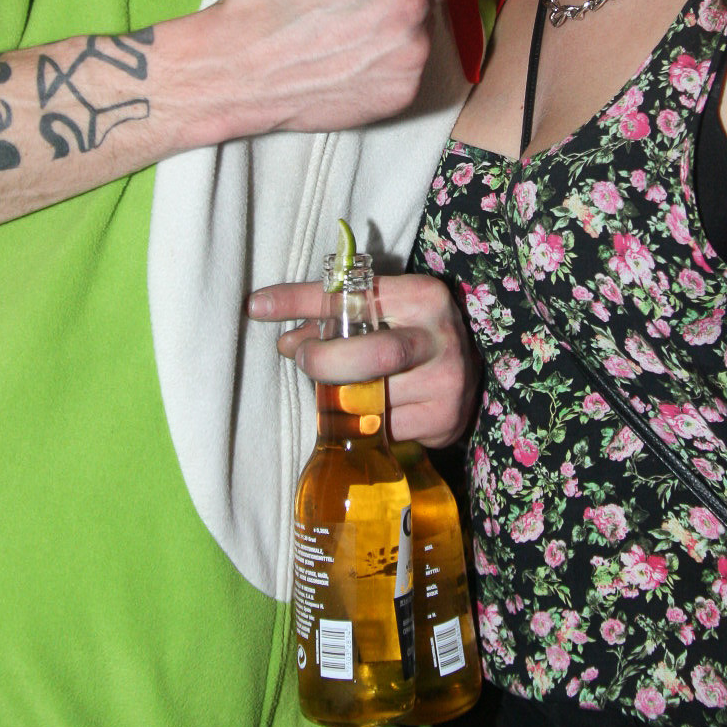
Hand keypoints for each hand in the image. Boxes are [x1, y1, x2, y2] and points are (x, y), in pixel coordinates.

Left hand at [248, 271, 480, 446]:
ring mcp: (445, 384)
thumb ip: (327, 310)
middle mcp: (439, 339)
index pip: (354, 297)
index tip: (260, 306)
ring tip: (336, 385)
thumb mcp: (377, 305)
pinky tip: (364, 409)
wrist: (466, 366)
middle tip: (302, 358)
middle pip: (371, 356)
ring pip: (371, 399)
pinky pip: (382, 429)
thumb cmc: (409, 328)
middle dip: (325, 361)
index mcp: (422, 296)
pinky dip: (362, 421)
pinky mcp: (443, 421)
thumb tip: (273, 326)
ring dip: (338, 395)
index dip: (302, 302)